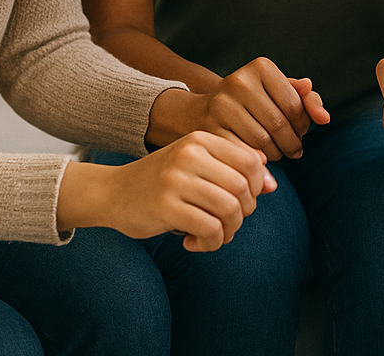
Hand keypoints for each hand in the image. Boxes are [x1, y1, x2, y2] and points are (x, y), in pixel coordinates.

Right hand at [63, 131, 274, 251]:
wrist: (111, 193)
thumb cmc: (162, 182)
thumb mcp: (196, 165)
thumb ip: (232, 169)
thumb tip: (272, 185)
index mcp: (201, 140)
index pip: (252, 162)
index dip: (256, 187)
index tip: (242, 202)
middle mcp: (190, 155)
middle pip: (244, 188)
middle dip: (243, 213)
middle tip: (227, 223)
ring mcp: (177, 179)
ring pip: (230, 210)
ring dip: (228, 231)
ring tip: (213, 236)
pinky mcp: (166, 207)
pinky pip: (211, 230)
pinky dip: (211, 243)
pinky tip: (193, 242)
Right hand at [200, 57, 330, 160]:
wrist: (209, 108)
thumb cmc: (256, 100)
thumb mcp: (281, 92)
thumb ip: (306, 99)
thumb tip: (324, 117)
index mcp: (261, 67)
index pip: (295, 105)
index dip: (304, 124)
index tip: (302, 131)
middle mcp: (238, 81)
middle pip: (279, 124)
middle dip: (293, 142)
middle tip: (295, 150)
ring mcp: (221, 104)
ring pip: (262, 140)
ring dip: (277, 153)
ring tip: (280, 153)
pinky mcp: (210, 127)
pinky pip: (242, 151)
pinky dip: (257, 161)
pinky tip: (262, 160)